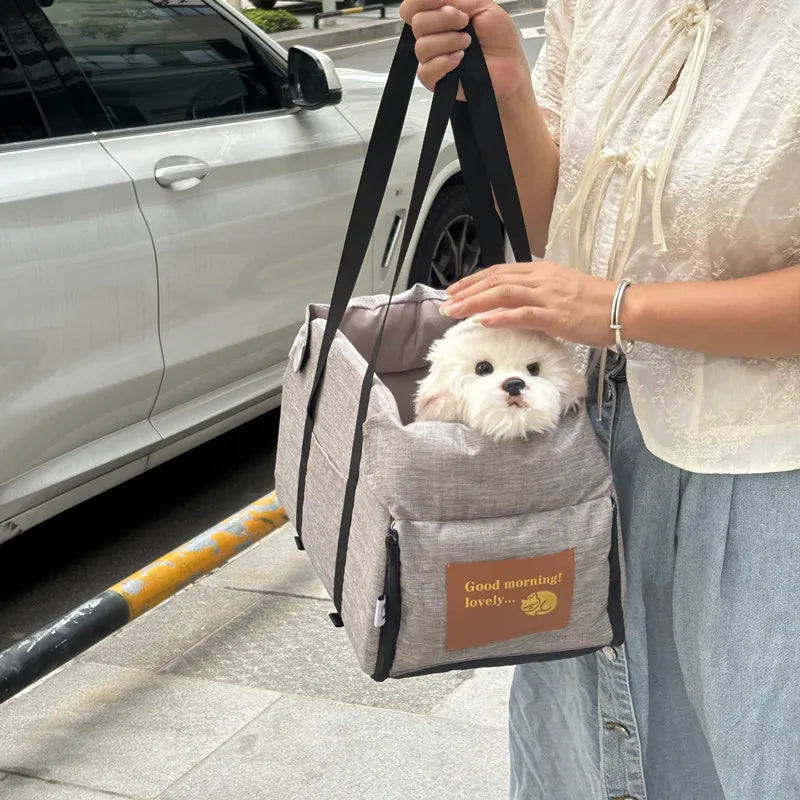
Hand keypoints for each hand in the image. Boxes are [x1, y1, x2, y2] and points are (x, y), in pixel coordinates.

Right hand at [399, 0, 529, 101]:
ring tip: (467, 44)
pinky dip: (443, 63)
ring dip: (448, 42)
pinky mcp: (435, 79)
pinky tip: (459, 60)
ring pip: (422, 47)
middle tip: (464, 23)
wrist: (510, 68)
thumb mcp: (481, 5)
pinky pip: (426, 71)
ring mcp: (432, 58)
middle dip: (444, 20)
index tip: (442, 2)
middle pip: (417, 23)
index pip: (412, 6)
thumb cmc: (499, 39)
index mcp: (439, 14)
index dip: (421, 1)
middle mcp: (433, 34)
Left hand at [438, 262, 618, 347]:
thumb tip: (514, 302)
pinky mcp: (554, 315)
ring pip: (502, 294)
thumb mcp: (561, 289)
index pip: (499, 272)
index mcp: (541, 270)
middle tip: (446, 304)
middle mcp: (541, 279)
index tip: (455, 290)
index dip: (474, 280)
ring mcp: (547, 296)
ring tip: (454, 312)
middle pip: (495, 280)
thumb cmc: (594, 303)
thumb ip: (537, 292)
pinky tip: (482, 321)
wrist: (623, 308)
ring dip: (474, 303)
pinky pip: (521, 314)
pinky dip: (499, 317)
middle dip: (467, 292)